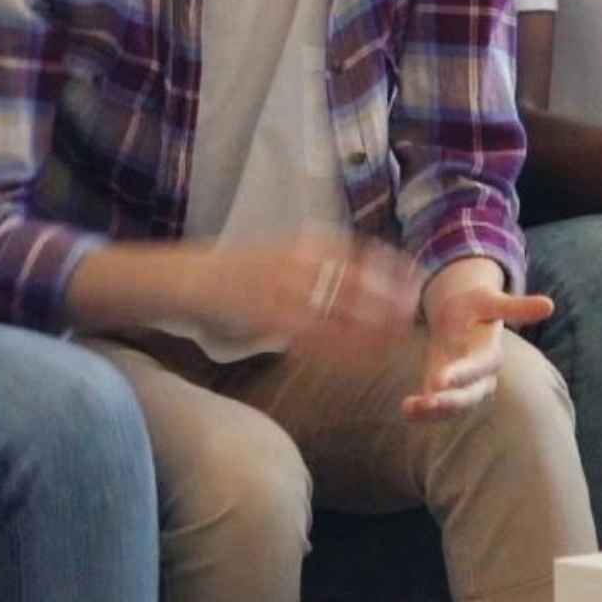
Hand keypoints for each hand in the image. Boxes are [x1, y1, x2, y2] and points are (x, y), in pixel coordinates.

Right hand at [177, 231, 422, 360]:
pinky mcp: (270, 318)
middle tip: (413, 313)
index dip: (391, 265)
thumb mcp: (279, 252)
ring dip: (371, 328)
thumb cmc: (235, 269)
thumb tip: (353, 271)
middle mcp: (298, 263)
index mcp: (302, 243)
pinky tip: (361, 358)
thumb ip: (313, 259)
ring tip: (394, 340)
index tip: (416, 275)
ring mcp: (285, 290)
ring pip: (341, 313)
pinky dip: (342, 349)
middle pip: (357, 283)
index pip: (359, 252)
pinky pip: (316, 336)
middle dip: (389, 299)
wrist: (185, 277)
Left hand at [404, 270, 554, 419]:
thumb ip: (516, 307)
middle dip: (449, 400)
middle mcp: (481, 375)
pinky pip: (438, 409)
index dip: (462, 373)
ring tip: (409, 409)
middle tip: (427, 401)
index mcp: (490, 352)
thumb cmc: (477, 305)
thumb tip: (549, 306)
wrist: (464, 314)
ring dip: (433, 412)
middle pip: (470, 394)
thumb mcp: (491, 300)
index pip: (480, 366)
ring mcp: (463, 387)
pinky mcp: (447, 391)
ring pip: (454, 407)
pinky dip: (422, 413)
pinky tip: (405, 411)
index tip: (439, 379)